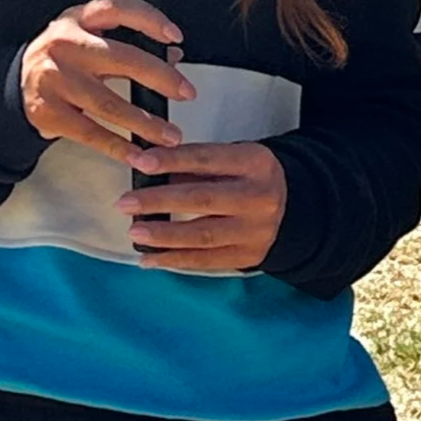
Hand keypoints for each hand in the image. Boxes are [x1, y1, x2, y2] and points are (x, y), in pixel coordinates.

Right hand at [19, 0, 195, 163]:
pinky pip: (89, 132)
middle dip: (161, 78)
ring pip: (108, 102)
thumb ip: (131, 47)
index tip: (174, 37)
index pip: (118, 9)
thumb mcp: (91, 41)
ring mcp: (54, 78)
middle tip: (186, 92)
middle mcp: (65, 44)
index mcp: (79, 19)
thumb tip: (173, 57)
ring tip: (169, 135)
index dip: (149, 20)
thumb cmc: (63, 60)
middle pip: (121, 58)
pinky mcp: (48, 111)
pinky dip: (118, 146)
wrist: (18, 85)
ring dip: (145, 122)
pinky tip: (137, 153)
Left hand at [119, 140, 286, 273]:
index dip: (172, 160)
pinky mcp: (249, 256)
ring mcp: (256, 231)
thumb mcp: (233, 159)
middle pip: (203, 200)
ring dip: (164, 236)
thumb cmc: (251, 178)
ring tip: (135, 232)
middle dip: (160, 201)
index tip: (141, 161)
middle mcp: (259, 198)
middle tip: (126, 203)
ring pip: (204, 235)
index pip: (207, 159)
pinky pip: (207, 261)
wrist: (294, 207)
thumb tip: (150, 169)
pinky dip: (176, 260)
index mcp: (255, 164)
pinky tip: (151, 258)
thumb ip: (196, 164)